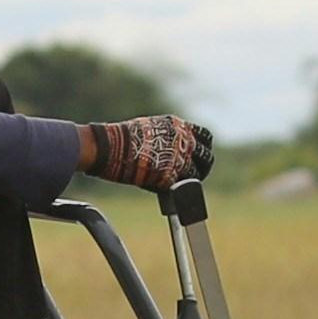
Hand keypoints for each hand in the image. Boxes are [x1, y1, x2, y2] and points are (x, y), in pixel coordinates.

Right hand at [77, 114, 213, 194]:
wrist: (110, 146)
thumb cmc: (122, 138)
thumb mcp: (151, 128)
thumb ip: (166, 138)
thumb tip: (169, 148)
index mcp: (179, 127)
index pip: (205, 137)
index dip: (202, 147)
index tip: (198, 154)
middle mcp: (184, 141)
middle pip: (207, 157)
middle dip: (203, 166)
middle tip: (196, 173)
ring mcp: (180, 159)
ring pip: (198, 174)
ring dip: (193, 180)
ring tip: (183, 186)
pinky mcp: (171, 177)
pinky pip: (182, 187)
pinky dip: (177, 191)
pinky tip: (169, 191)